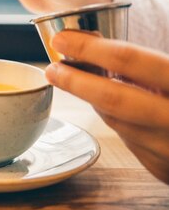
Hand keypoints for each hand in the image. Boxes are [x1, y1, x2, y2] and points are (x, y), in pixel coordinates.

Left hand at [45, 30, 168, 184]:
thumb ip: (150, 63)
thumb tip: (95, 43)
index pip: (130, 60)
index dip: (90, 48)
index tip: (62, 38)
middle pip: (113, 98)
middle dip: (75, 81)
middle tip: (52, 67)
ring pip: (116, 121)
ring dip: (92, 99)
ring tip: (73, 78)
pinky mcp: (164, 171)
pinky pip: (129, 139)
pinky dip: (116, 120)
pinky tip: (109, 104)